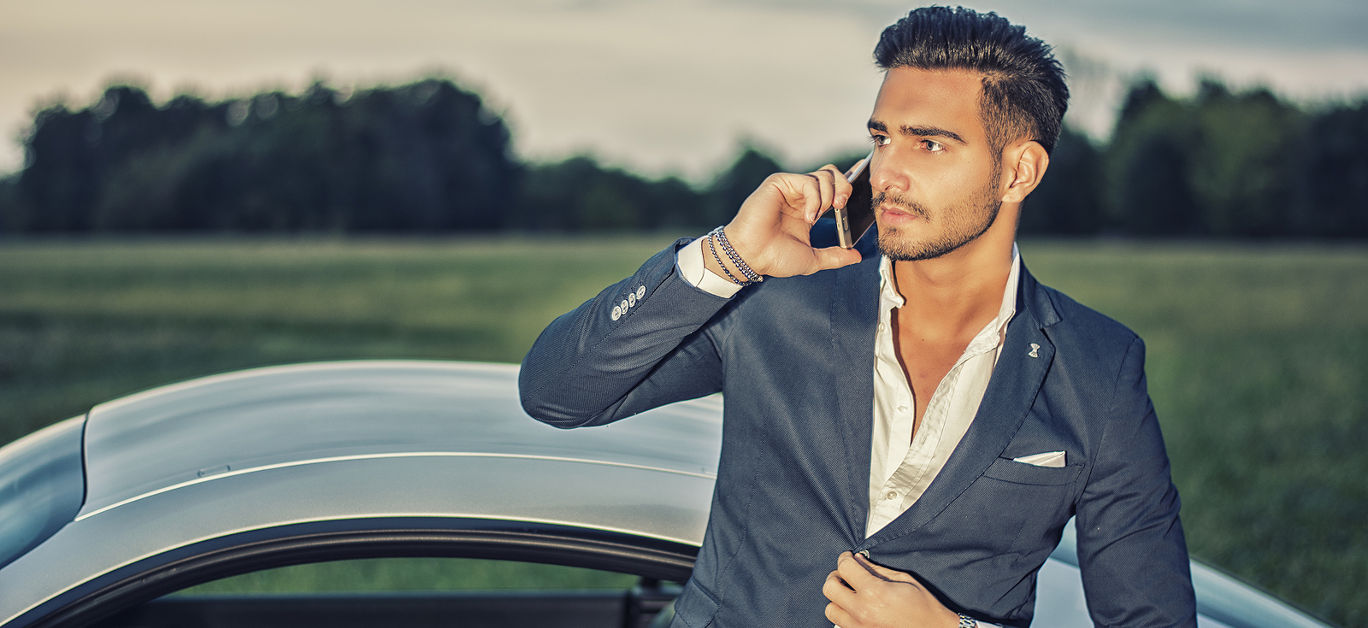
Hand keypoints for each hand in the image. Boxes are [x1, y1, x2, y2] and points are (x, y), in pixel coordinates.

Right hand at [718, 162, 863, 278]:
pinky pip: (808, 181)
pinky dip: (814, 198)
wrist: (751, 256)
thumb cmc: (775, 257)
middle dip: (845, 187)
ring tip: (817, 216)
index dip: (851, 179)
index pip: (835, 187)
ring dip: (828, 196)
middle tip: (841, 206)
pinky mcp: (780, 182)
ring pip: (824, 175)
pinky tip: (807, 216)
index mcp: (810, 209)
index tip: (865, 174)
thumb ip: (835, 256)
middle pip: (833, 175)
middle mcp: (802, 196)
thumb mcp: (812, 259)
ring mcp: (791, 188)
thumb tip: (856, 257)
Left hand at [822, 551, 959, 627]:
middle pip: (829, 588)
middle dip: (836, 576)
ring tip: (850, 594)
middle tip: (846, 574)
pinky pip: (840, 625)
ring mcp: (859, 627)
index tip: (847, 557)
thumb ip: (877, 569)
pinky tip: (857, 610)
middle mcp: (862, 611)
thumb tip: (858, 560)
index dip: (844, 558)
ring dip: (837, 599)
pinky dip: (844, 615)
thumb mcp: (904, 580)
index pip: (845, 568)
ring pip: (830, 609)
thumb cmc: (924, 606)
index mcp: (874, 592)